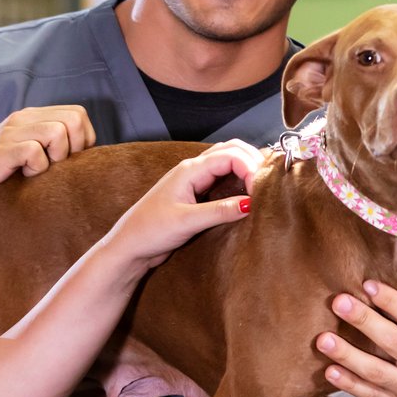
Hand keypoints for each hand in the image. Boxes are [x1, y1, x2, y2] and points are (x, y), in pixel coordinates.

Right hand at [0, 106, 95, 228]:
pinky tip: (23, 178)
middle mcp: (21, 119)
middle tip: (54, 169)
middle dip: (73, 149)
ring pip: (57, 133)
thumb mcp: (27, 156)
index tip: (68, 163)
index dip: (83, 141)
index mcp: (32, 117)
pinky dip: (36, 169)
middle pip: (74, 120)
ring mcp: (8, 133)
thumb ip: (52, 147)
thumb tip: (89, 155)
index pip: (79, 115)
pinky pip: (33, 152)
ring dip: (55, 159)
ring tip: (37, 173)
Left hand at [106, 140, 265, 270]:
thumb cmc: (150, 231)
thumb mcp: (187, 222)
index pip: (231, 155)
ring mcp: (195, 180)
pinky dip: (239, 179)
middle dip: (253, 161)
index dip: (251, 169)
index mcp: (190, 170)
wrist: (129, 246)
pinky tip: (247, 193)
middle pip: (232, 149)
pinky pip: (223, 177)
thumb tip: (251, 203)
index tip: (260, 192)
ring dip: (247, 167)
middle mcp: (193, 169)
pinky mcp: (197, 193)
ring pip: (228, 161)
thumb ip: (220, 211)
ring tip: (261, 186)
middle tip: (267, 184)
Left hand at [317, 277, 396, 396]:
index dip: (392, 301)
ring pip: (375, 371)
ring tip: (323, 340)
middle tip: (339, 303)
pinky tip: (330, 371)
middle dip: (363, 321)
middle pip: (392, 341)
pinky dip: (349, 384)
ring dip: (347, 355)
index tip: (369, 285)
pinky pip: (371, 395)